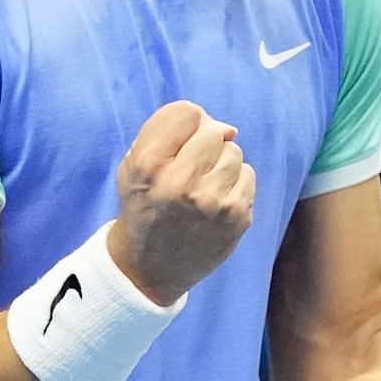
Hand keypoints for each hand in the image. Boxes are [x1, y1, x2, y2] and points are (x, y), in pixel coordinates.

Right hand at [109, 101, 255, 305]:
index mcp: (149, 165)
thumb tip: (228, 128)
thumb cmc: (144, 205)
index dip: (187, 122)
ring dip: (221, 163)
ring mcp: (212, 202)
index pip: (186, 112)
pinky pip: (248, 175)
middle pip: (214, 131)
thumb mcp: (132, 165)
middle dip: (205, 143)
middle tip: (192, 166)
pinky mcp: (236, 218)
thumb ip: (168, 132)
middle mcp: (180, 183)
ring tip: (203, 186)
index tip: (181, 141)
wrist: (150, 267)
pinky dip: (235, 183)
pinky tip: (216, 200)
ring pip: (234, 152)